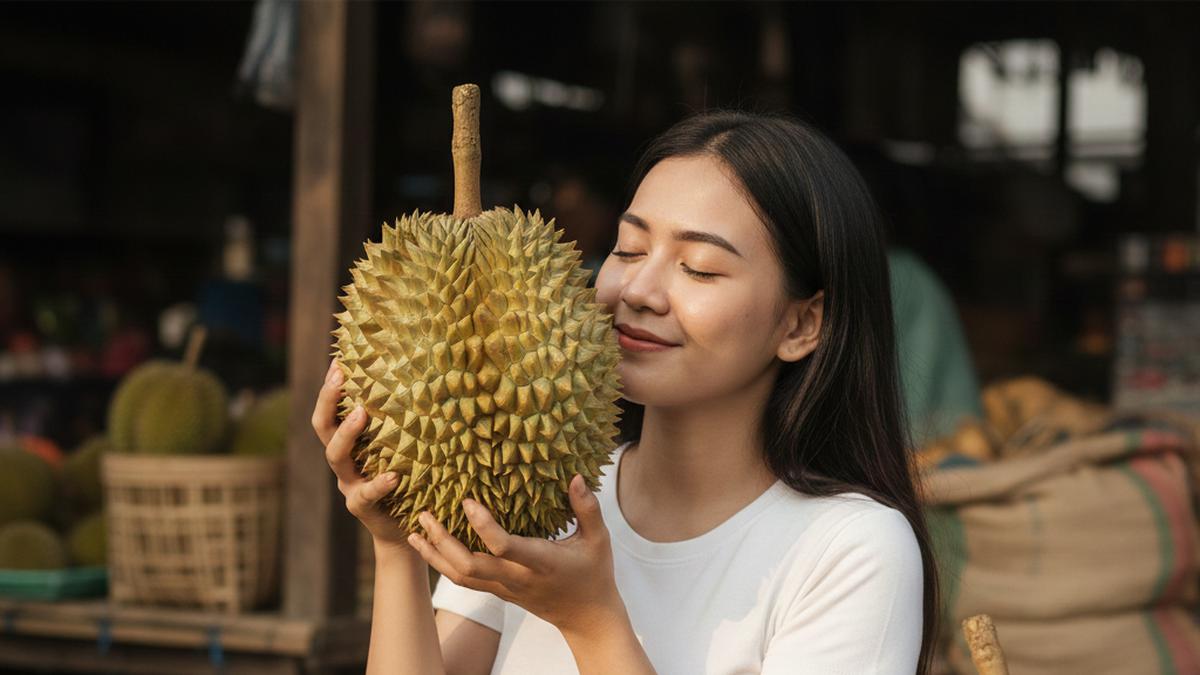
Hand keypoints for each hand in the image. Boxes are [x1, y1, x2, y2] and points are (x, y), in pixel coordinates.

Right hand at [311, 359, 411, 553]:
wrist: (405, 529)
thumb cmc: (408, 481)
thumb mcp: (401, 451)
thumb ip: (401, 426)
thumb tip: (422, 383)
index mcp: (349, 446)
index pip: (330, 411)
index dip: (330, 388)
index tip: (339, 360)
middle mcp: (344, 463)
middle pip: (323, 428)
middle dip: (328, 400)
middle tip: (341, 377)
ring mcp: (349, 485)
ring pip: (337, 457)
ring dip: (347, 433)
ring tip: (363, 414)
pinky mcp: (362, 508)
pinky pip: (366, 495)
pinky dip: (379, 484)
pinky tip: (393, 476)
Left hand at [408, 472, 626, 635]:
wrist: (586, 618)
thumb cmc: (594, 573)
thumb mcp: (599, 539)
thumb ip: (587, 508)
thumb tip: (577, 477)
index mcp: (541, 563)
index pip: (505, 548)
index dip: (483, 526)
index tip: (467, 501)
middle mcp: (517, 578)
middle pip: (469, 566)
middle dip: (443, 542)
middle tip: (426, 514)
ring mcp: (505, 588)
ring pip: (460, 577)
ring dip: (435, 554)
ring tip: (416, 529)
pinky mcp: (499, 592)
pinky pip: (464, 580)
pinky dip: (442, 564)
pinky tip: (428, 546)